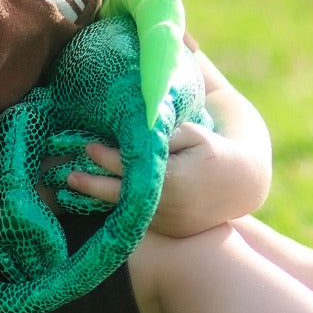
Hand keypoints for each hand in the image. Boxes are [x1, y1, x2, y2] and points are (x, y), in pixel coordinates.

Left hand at [63, 116, 266, 238]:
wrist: (244, 183)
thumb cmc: (217, 148)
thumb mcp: (194, 129)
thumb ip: (167, 115)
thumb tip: (154, 82)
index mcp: (177, 178)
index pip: (134, 166)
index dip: (108, 156)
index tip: (88, 146)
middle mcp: (171, 204)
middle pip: (123, 195)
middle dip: (93, 184)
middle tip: (68, 175)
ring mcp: (170, 221)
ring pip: (128, 209)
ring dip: (101, 196)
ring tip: (74, 184)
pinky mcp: (169, 230)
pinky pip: (138, 218)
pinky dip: (119, 206)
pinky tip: (98, 195)